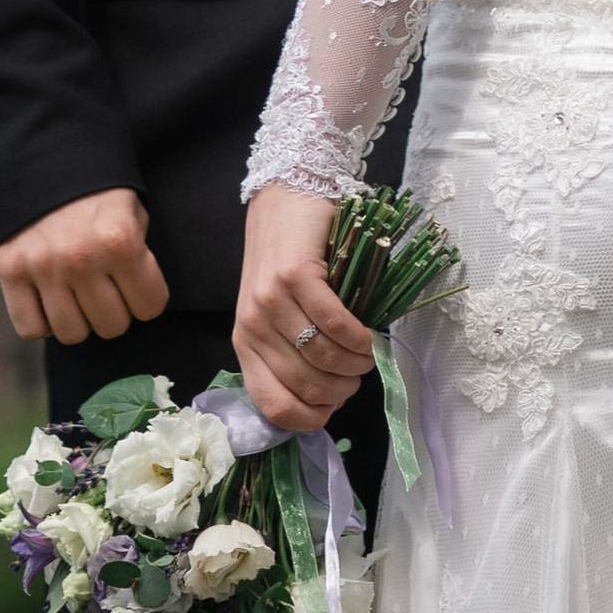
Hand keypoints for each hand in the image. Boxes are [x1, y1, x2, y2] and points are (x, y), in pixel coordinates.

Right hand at [0, 187, 169, 347]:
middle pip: (113, 326)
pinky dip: (43, 320)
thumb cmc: (97, 189)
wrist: (42, 153)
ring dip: (79, 317)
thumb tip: (136, 297)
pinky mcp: (10, 270)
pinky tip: (49, 296)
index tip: (137, 281)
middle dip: (115, 308)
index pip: (150, 307)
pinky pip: (31, 328)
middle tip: (106, 284)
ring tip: (78, 290)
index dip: (147, 295)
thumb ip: (138, 254)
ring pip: (73, 333)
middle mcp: (81, 257)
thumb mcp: (131, 210)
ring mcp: (42, 266)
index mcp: (119, 239)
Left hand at [236, 182, 375, 433]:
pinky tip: (368, 335)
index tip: (335, 406)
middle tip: (359, 375)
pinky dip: (357, 337)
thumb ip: (289, 349)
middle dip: (341, 390)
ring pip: (320, 357)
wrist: (285, 194)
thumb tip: (327, 392)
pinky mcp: (296, 275)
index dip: (311, 418)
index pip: (272, 406)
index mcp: (245, 343)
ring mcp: (271, 300)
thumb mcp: (276, 310)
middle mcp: (253, 326)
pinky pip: (333, 322)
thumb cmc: (285, 255)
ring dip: (354, 364)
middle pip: (304, 385)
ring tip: (367, 354)